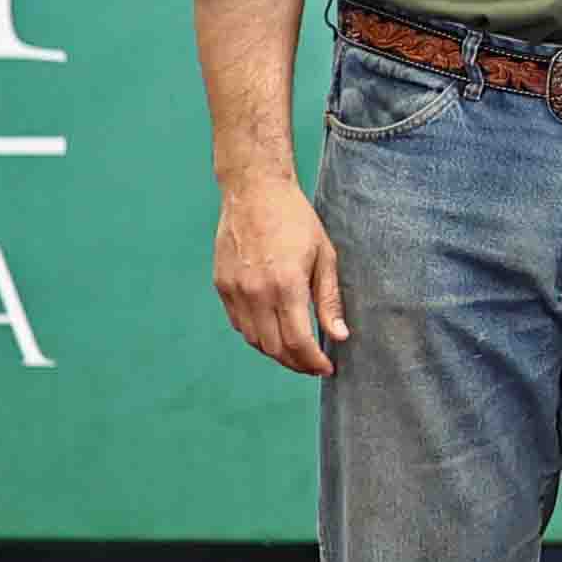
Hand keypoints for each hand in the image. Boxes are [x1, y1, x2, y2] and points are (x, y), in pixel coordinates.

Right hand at [213, 173, 351, 378]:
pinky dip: (257, 335)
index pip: (298, 341)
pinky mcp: (221, 285)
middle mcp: (255, 292)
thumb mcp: (324, 257)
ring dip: (276, 353)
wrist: (254, 192)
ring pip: (253, 339)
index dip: (313, 361)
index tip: (327, 369)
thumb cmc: (296, 220)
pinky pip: (238, 323)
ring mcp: (234, 290)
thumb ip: (329, 300)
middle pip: (274, 347)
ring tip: (297, 353)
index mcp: (286, 285)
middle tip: (314, 365)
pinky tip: (274, 332)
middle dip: (296, 363)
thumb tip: (339, 336)